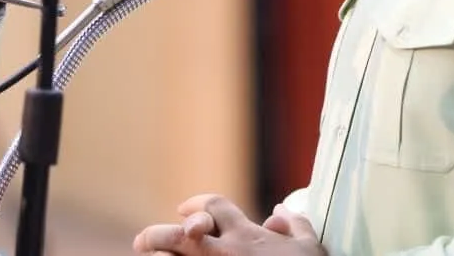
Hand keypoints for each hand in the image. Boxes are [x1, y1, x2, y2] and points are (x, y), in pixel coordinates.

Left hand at [133, 193, 323, 255]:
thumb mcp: (310, 249)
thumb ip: (296, 225)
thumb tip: (282, 212)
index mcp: (246, 234)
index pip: (214, 206)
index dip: (196, 203)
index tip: (183, 209)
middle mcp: (226, 252)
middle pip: (181, 234)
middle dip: (157, 235)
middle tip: (143, 241)